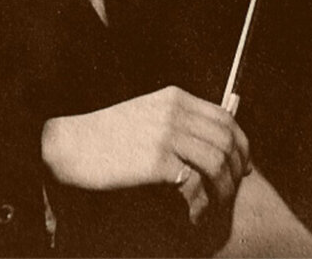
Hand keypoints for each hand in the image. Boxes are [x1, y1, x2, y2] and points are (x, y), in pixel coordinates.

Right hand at [42, 86, 251, 223]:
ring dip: (224, 188)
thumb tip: (212, 144)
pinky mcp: (157, 161)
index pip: (225, 118)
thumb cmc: (106, 135)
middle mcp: (175, 112)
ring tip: (219, 204)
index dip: (241, 143)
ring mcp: (166, 135)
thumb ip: (178, 122)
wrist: (68, 144)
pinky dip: (201, 201)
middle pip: (226, 140)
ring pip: (216, 162)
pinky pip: (194, 182)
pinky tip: (197, 213)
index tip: (243, 164)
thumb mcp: (146, 115)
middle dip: (237, 168)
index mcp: (175, 98)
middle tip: (236, 188)